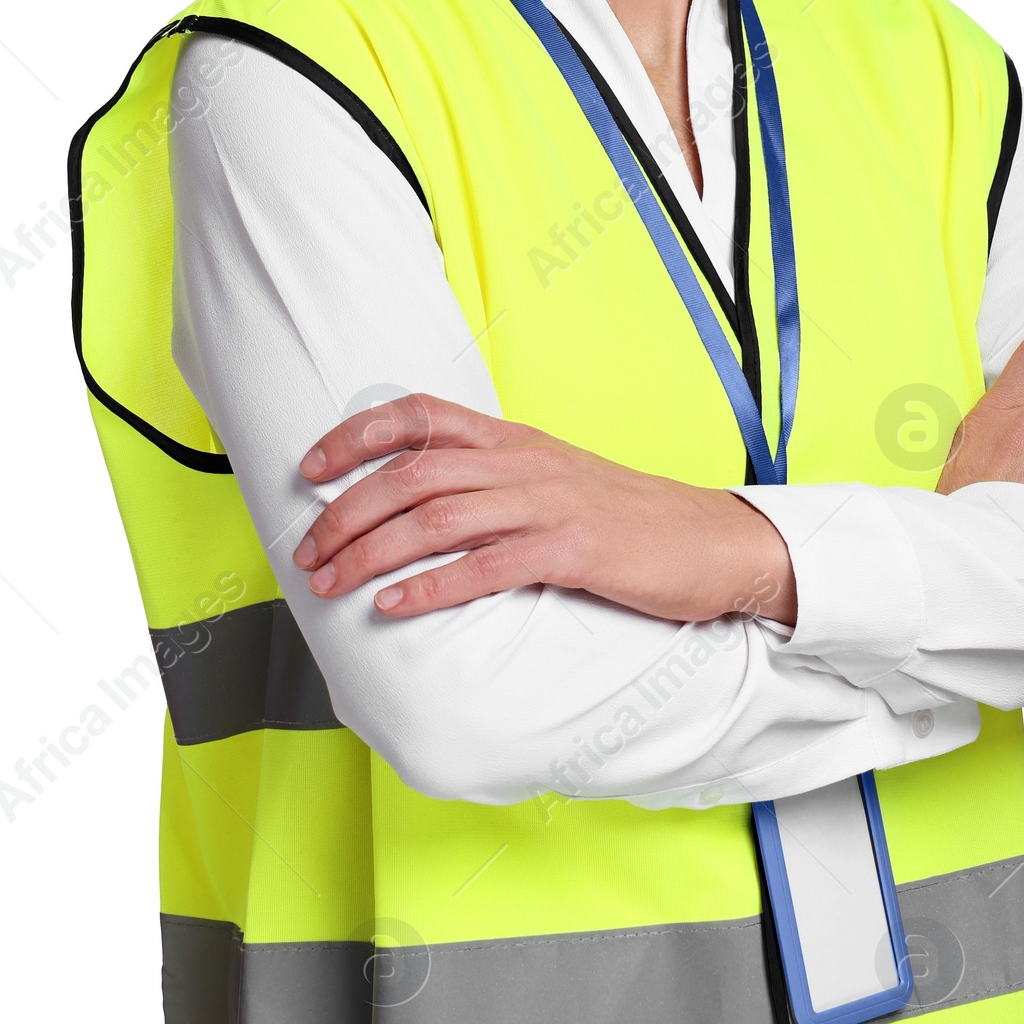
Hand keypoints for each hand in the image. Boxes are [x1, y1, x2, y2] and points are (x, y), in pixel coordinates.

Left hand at [291, 394, 797, 625]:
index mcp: (515, 441)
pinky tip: (396, 607)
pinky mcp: (575, 549)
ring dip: (373, 552)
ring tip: (333, 583)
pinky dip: (433, 587)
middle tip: (308, 553)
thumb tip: (419, 508)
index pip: (420, 416)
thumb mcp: (555, 482)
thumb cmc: (630, 521)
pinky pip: (488, 566)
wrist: (716, 542)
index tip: (310, 468)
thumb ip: (494, 485)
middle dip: (346, 512)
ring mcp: (550, 503)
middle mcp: (524, 463)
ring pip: (438, 518)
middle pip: (412, 473)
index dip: (356, 436)